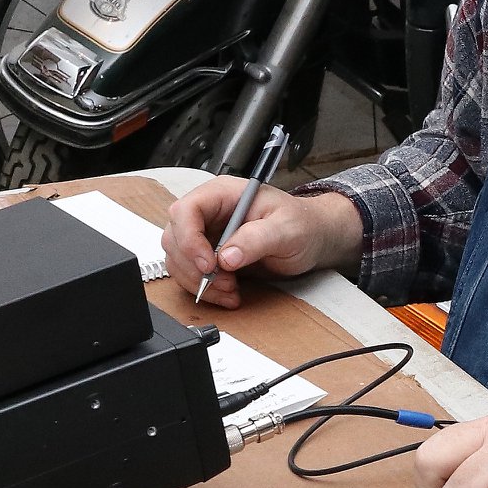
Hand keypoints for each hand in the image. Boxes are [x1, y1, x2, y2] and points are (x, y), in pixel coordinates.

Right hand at [162, 177, 363, 307]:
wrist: (313, 239)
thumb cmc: (303, 224)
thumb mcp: (287, 229)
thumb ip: (257, 239)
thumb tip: (227, 256)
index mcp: (224, 194)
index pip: (186, 210)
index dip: (189, 239)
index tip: (208, 264)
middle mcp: (210, 213)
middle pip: (175, 238)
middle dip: (194, 267)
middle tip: (224, 282)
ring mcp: (207, 234)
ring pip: (178, 259)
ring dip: (199, 282)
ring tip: (230, 290)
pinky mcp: (209, 256)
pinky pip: (191, 274)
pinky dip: (205, 288)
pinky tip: (228, 293)